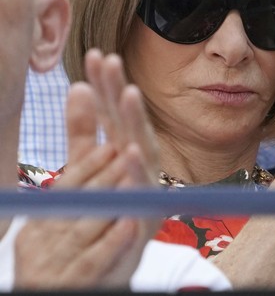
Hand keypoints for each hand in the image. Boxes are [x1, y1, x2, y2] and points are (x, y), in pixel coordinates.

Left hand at [14, 50, 159, 289]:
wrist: (104, 268)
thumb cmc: (102, 211)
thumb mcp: (85, 166)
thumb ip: (83, 130)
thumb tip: (78, 86)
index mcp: (122, 151)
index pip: (111, 114)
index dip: (104, 86)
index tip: (94, 56)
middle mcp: (138, 166)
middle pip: (128, 124)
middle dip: (119, 92)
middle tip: (111, 61)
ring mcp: (145, 190)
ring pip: (143, 151)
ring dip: (136, 123)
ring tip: (128, 94)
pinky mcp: (146, 217)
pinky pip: (143, 193)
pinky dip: (139, 173)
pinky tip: (132, 151)